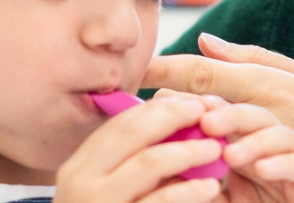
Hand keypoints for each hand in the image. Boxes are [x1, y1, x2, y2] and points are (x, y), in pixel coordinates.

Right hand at [57, 95, 228, 202]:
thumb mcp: (104, 190)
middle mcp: (82, 182)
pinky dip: (188, 191)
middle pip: (133, 134)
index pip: (119, 125)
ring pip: (148, 164)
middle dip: (173, 118)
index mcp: (78, 167)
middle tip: (206, 114)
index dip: (157, 109)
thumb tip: (172, 123)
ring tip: (215, 149)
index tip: (190, 103)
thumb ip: (128, 162)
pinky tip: (210, 188)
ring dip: (187, 150)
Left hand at [153, 90, 293, 202]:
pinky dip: (283, 164)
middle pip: (256, 114)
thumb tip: (164, 160)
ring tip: (230, 154)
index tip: (185, 109)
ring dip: (256, 140)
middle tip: (206, 122)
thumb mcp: (218, 197)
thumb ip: (197, 179)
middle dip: (231, 114)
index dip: (209, 106)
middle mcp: (272, 145)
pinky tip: (262, 169)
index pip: (230, 112)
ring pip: (282, 135)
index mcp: (246, 142)